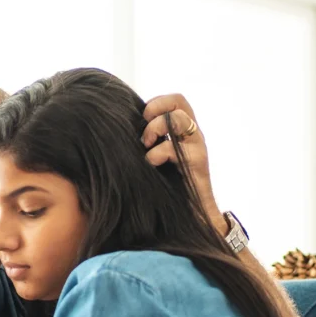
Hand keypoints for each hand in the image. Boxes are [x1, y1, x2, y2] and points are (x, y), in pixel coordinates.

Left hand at [141, 93, 224, 232]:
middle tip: (144, 134)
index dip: (156, 103)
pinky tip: (151, 165)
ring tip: (146, 147)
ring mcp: (197, 146)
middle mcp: (192, 134)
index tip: (142, 120)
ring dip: (155, 130)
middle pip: (178, 102)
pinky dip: (156, 154)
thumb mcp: (154, 160)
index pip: (175, 101)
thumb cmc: (168, 188)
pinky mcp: (197, 162)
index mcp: (183, 131)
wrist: (191, 215)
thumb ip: (147, 144)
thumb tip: (118, 133)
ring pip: (178, 120)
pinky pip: (173, 147)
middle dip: (155, 111)